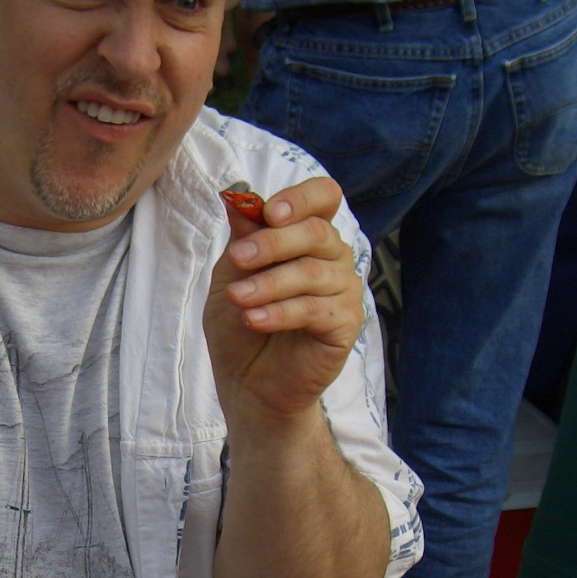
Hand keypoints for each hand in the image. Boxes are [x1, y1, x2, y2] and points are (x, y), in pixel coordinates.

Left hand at [203, 176, 363, 423]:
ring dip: (269, 284)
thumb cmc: (240, 325)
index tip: (268, 211)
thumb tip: (236, 195)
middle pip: (316, 233)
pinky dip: (281, 313)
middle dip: (272, 243)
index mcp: (308, 237)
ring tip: (237, 299)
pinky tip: (254, 320)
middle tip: (238, 258)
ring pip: (313, 272)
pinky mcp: (346, 325)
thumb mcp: (230, 276)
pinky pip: (316, 309)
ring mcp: (344, 291)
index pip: (323, 197)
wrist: (248, 382)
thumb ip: (241, 238)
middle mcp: (333, 258)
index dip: (301, 198)